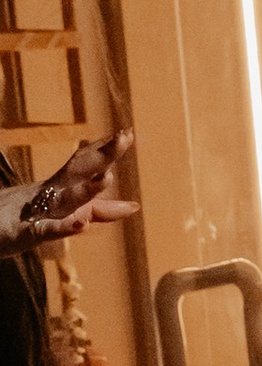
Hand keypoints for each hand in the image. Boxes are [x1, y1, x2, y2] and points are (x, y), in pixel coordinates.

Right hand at [2, 131, 138, 250]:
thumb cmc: (24, 220)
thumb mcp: (66, 213)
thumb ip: (99, 211)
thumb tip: (134, 206)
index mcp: (58, 188)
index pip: (83, 163)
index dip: (104, 148)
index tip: (127, 130)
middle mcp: (51, 195)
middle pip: (81, 171)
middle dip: (104, 155)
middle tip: (126, 136)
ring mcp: (39, 212)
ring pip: (67, 199)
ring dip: (87, 189)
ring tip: (107, 178)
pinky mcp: (26, 235)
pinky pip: (46, 230)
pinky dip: (62, 227)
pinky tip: (80, 225)